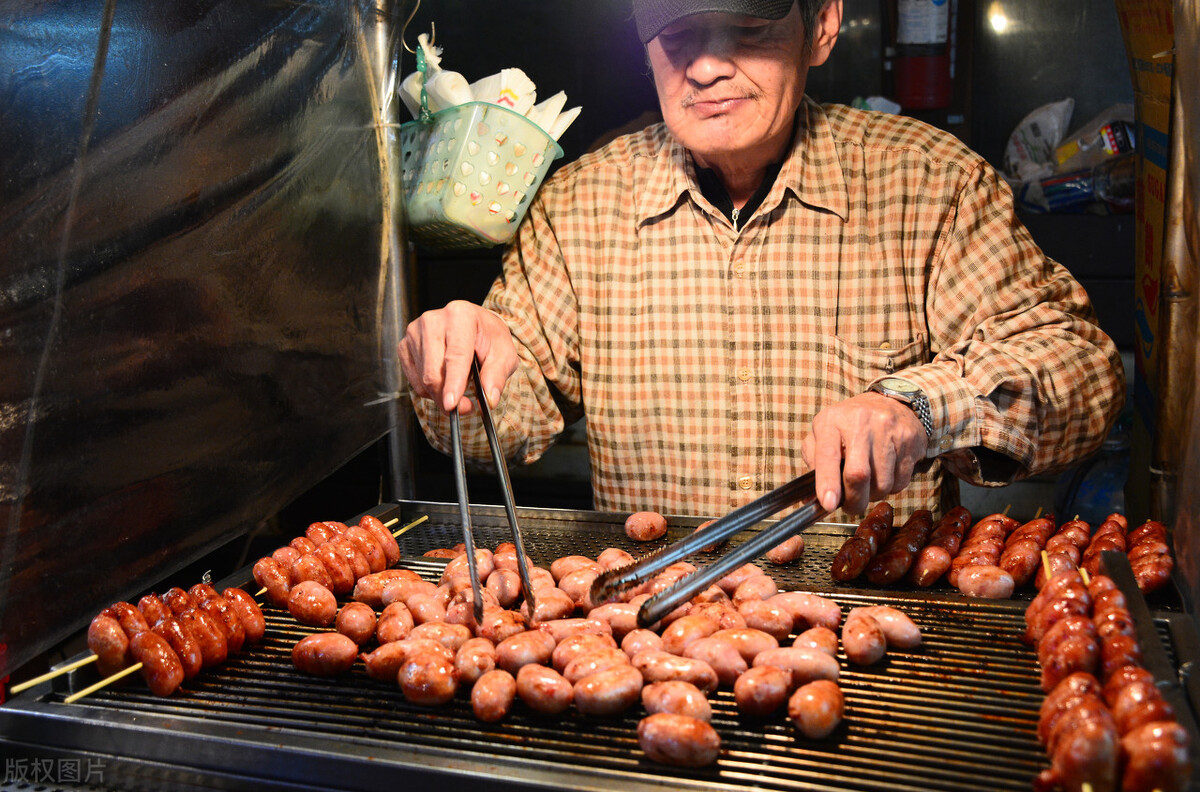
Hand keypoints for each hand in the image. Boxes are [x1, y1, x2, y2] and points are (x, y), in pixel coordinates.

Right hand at [398, 300, 517, 413]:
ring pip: (423, 379)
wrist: (475, 326)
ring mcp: (415, 332)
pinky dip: (429, 389)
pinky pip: (413, 380)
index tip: (452, 404)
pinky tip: (443, 379)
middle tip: (465, 407)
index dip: (453, 382)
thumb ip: (497, 375)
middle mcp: (433, 320)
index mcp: (461, 315)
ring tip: (458, 386)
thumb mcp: (504, 354)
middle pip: (433, 372)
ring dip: (441, 394)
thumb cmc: (489, 338)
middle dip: (448, 396)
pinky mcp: (404, 345)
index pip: (455, 355)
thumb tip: (490, 398)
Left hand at [800, 393, 927, 515]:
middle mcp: (861, 422)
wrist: (890, 402)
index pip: (828, 455)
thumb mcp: (824, 432)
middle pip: (858, 474)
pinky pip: (901, 481)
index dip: (828, 483)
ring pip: (882, 483)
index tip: (828, 504)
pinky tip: (886, 474)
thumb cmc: (850, 425)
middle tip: (851, 506)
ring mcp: (888, 430)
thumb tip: (812, 497)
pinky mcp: (910, 440)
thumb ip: (814, 461)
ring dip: (874, 494)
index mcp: (832, 420)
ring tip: (869, 484)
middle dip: (854, 500)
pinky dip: (892, 488)